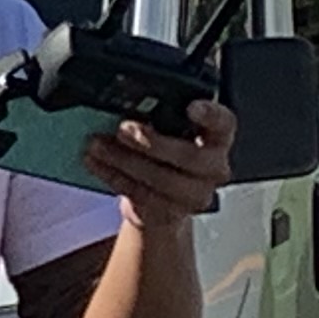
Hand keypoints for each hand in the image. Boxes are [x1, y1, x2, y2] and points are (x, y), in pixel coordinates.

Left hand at [86, 98, 235, 227]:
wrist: (164, 193)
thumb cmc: (166, 148)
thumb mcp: (167, 127)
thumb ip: (156, 115)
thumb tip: (119, 104)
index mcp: (217, 135)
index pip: (223, 122)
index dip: (210, 115)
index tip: (191, 107)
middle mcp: (214, 166)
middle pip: (191, 157)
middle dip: (153, 143)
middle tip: (123, 129)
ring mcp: (196, 194)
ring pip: (163, 181)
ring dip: (124, 161)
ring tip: (96, 145)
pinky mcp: (172, 213)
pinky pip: (142, 196)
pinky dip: (113, 176)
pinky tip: (95, 163)